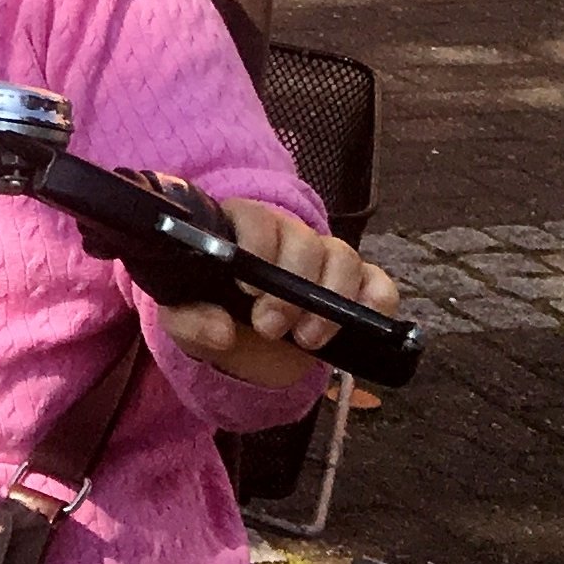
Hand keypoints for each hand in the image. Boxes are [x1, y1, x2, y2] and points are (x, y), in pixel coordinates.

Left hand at [154, 197, 399, 389]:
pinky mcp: (356, 285)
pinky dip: (376, 301)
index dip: (257, 248)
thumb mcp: (184, 319)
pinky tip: (357, 326)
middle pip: (305, 241)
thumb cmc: (212, 314)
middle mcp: (287, 235)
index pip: (256, 218)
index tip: (247, 291)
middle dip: (291, 290)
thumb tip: (221, 333)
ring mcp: (325, 257)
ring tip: (306, 339)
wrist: (244, 345)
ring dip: (330, 302)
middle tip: (270, 327)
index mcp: (240, 228)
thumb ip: (191, 322)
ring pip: (344, 257)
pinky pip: (379, 282)